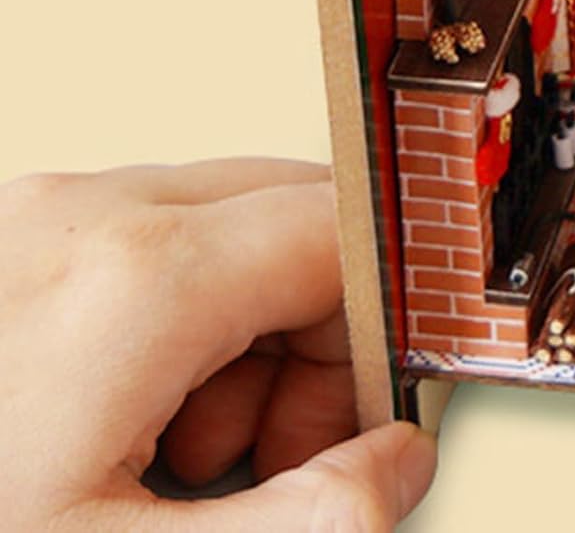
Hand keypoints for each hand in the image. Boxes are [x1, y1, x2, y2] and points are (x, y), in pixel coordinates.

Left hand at [0, 159, 436, 529]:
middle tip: (287, 446)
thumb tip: (394, 468)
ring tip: (186, 452)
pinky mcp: (12, 236)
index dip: (386, 323)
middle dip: (319, 333)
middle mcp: (86, 215)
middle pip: (292, 218)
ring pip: (224, 224)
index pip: (345, 235)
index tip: (381, 394)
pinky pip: (146, 235)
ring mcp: (39, 217)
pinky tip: (130, 417)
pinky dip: (176, 315)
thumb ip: (304, 523)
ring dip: (247, 330)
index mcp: (134, 281)